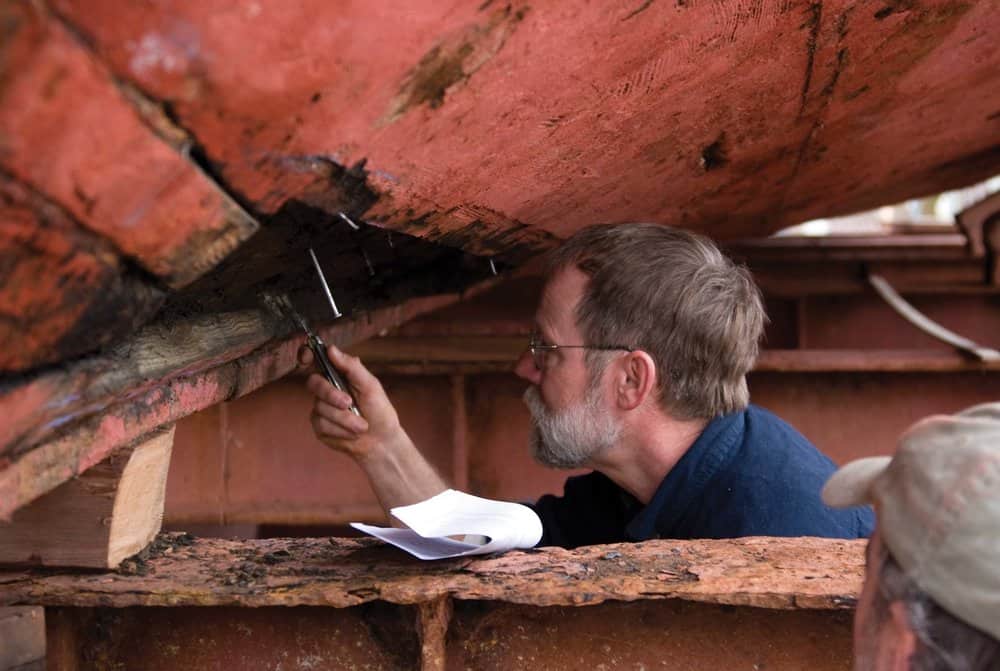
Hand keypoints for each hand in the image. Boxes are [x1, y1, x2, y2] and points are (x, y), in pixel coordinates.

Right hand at [299, 344, 403, 460]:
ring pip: (320, 408)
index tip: (307, 358)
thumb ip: (351, 367)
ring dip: (344, 418)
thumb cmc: (379, 410)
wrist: (381, 441)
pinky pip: (321, 424)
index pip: (317, 360)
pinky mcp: (319, 427)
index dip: (307, 355)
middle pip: (314, 383)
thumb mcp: (370, 386)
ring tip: (361, 426)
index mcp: (339, 375)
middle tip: (349, 403)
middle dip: (331, 394)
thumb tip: (331, 349)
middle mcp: (326, 389)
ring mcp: (321, 408)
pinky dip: (340, 430)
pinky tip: (352, 434)